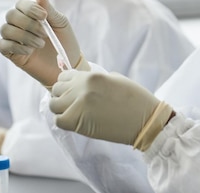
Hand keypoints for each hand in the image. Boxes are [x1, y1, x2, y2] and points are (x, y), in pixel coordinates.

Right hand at [0, 0, 88, 87]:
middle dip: (28, 23)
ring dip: (24, 36)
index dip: (30, 8)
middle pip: (11, 15)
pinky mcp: (11, 53)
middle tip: (45, 33)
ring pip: (5, 30)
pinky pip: (2, 45)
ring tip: (40, 44)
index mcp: (31, 14)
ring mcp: (14, 38)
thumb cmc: (65, 41)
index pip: (20, 4)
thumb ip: (49, 9)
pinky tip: (30, 51)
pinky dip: (16, 46)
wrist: (68, 64)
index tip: (44, 16)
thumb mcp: (60, 23)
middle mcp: (19, 24)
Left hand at [50, 70, 173, 150]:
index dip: (67, 84)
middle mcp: (81, 87)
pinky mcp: (77, 122)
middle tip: (73, 103)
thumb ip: (95, 80)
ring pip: (54, 105)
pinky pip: (59, 120)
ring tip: (74, 113)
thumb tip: (81, 85)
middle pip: (56, 89)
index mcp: (91, 76)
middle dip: (62, 95)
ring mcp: (78, 104)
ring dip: (61, 108)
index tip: (72, 91)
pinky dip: (64, 121)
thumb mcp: (115, 80)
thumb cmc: (135, 99)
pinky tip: (76, 121)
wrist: (145, 121)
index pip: (64, 76)